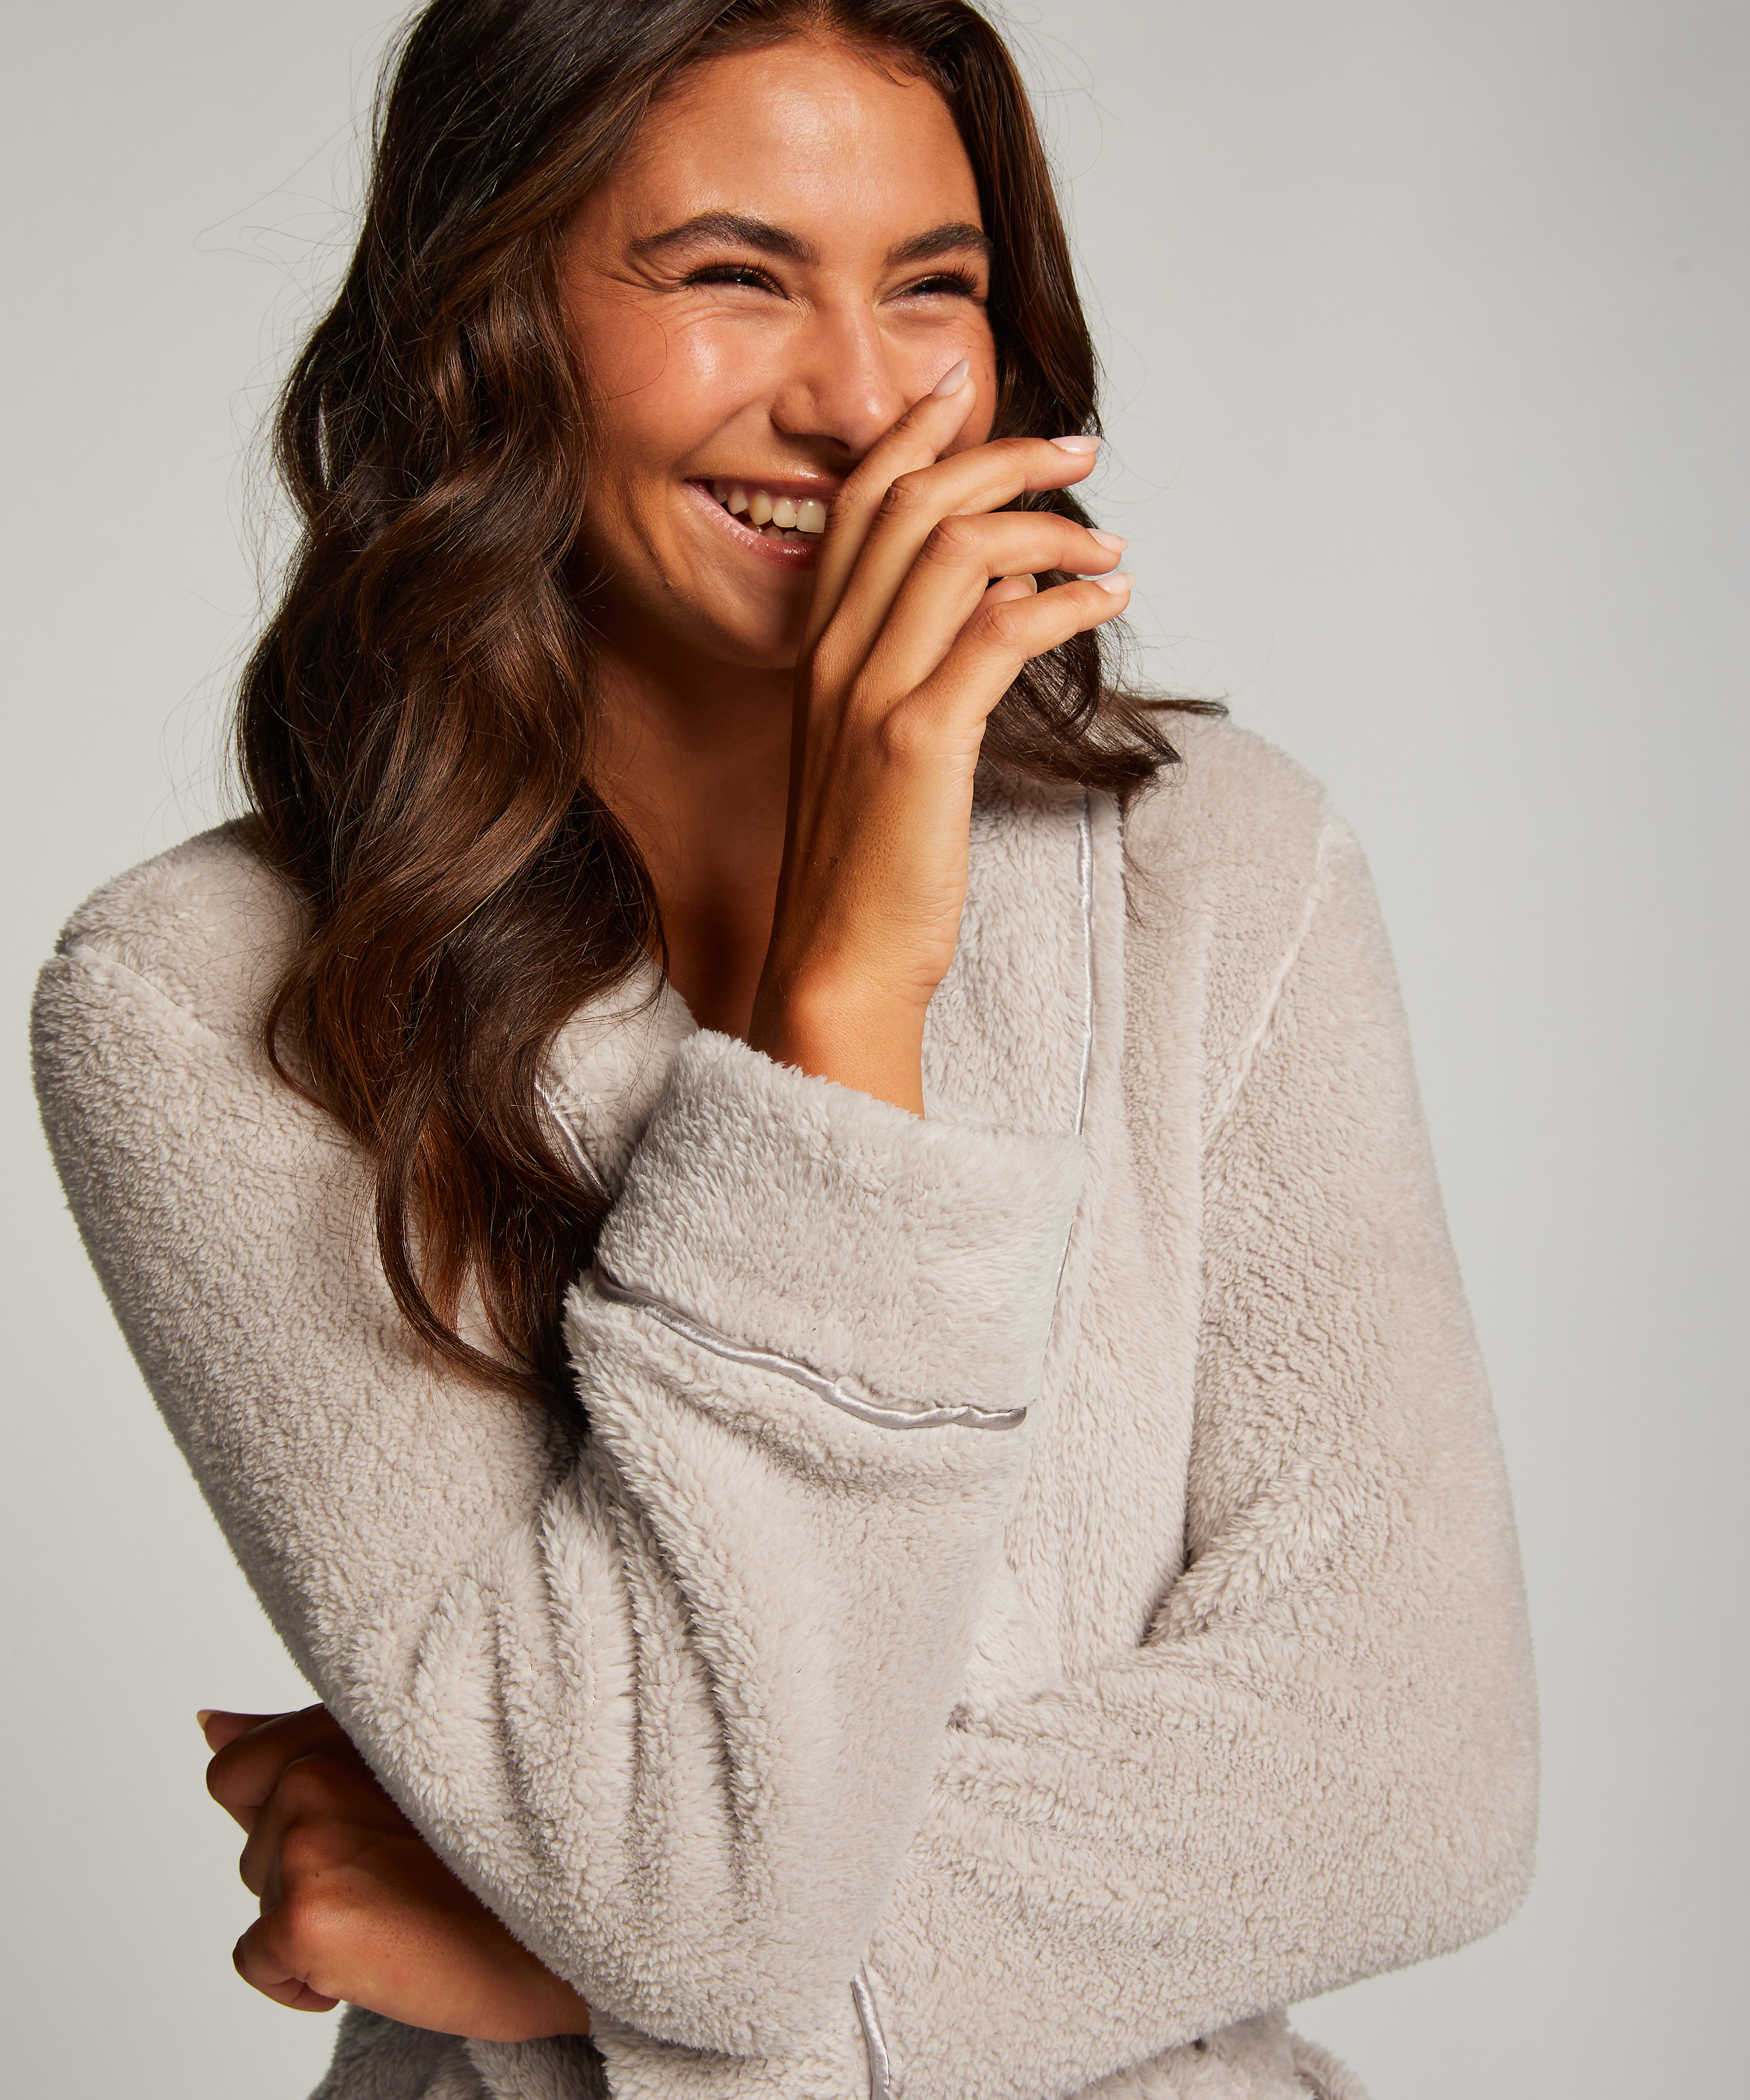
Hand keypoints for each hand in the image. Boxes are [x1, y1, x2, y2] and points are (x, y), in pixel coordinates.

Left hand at [200, 1705, 590, 2040]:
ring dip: (315, 1910)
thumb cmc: (516, 1843)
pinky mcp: (304, 1916)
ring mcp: (308, 1841)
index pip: (241, 1765)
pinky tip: (380, 1958)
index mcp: (352, 1722)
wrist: (584, 1925)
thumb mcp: (409, 1766)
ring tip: (407, 1906)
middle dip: (311, 1861)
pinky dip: (301, 1978)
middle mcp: (318, 1770)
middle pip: (255, 1834)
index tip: (365, 1831)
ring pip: (260, 1890)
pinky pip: (257, 1960)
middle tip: (406, 1871)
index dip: (290, 1808)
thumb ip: (301, 1738)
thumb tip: (208, 1724)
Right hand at [748, 366, 1130, 1112]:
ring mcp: (870, 695)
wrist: (840, 961)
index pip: (859, 505)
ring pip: (957, 551)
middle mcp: (834, 657)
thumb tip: (989, 599)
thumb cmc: (868, 864)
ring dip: (1050, 532)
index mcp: (818, 652)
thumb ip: (908, 667)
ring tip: (1110, 550)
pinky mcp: (918, 740)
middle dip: (1003, 457)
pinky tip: (1107, 603)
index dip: (914, 434)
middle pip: (914, 506)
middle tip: (1079, 450)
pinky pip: (999, 631)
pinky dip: (1064, 602)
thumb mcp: (872, 746)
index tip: (967, 391)